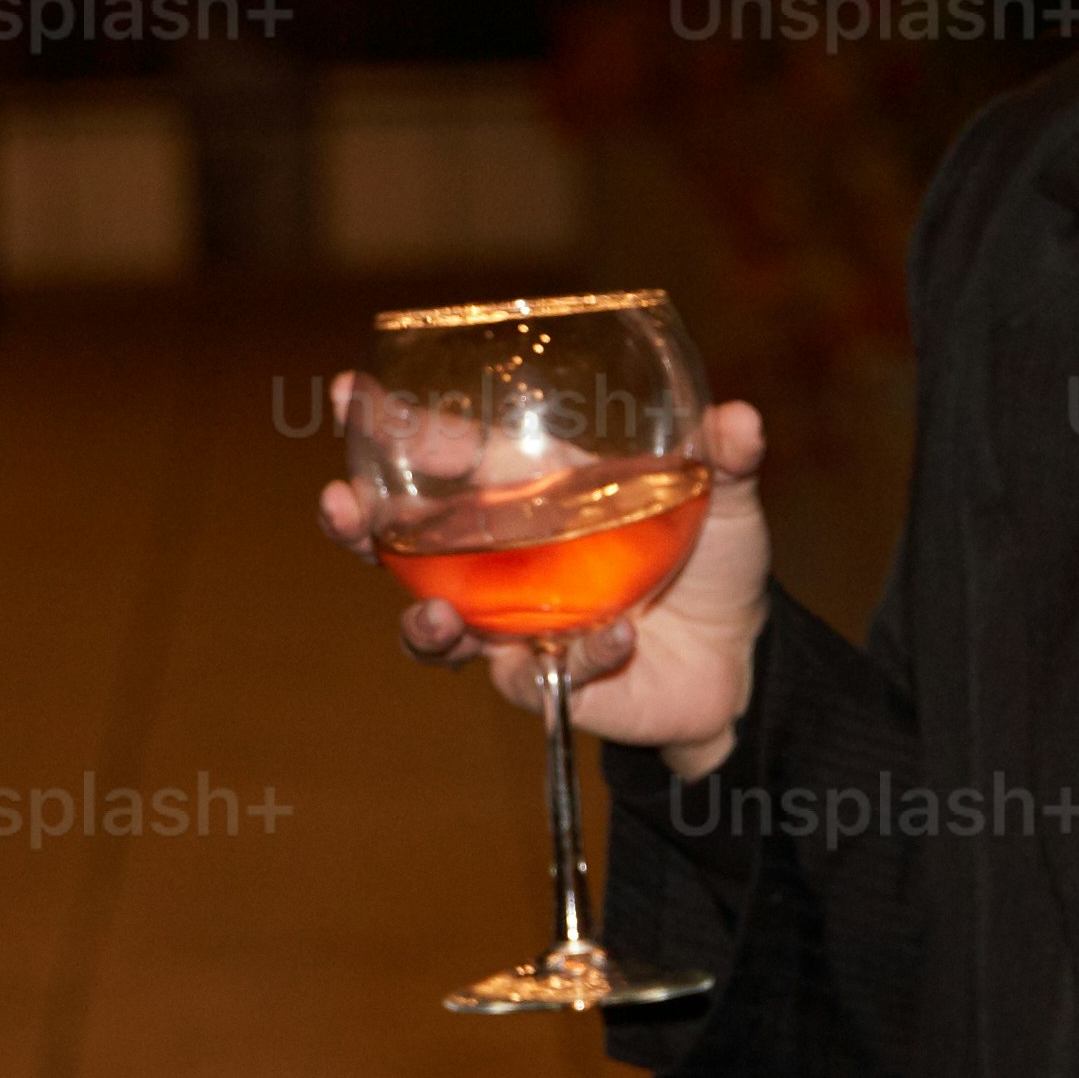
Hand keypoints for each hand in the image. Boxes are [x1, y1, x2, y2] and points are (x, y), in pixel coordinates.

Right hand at [316, 395, 772, 772]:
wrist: (739, 656)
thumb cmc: (709, 560)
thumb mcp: (723, 500)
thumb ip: (725, 460)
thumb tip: (739, 419)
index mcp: (530, 491)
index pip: (446, 453)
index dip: (393, 427)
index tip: (350, 397)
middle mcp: (501, 559)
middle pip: (403, 543)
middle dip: (361, 525)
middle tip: (339, 506)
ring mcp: (513, 625)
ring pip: (434, 629)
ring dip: (425, 624)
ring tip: (439, 616)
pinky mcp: (544, 681)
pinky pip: (533, 676)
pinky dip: (579, 656)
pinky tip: (617, 638)